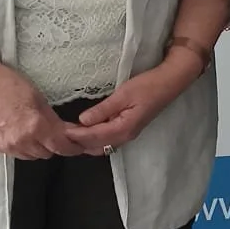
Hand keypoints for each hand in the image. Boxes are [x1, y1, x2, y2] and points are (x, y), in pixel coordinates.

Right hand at [0, 60, 80, 160]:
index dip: (74, 146)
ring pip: (34, 156)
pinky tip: (26, 134)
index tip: (82, 143)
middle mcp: (21, 141)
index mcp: (35, 127)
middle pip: (49, 153)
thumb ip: (53, 118)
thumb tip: (68, 130)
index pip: (62, 146)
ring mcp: (7, 147)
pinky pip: (19, 154)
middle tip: (63, 134)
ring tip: (43, 132)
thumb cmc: (8, 84)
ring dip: (42, 147)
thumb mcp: (38, 97)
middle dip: (58, 145)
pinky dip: (27, 147)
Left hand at [65, 55, 198, 155]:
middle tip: (59, 134)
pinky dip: (94, 138)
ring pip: (101, 145)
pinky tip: (86, 130)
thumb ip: (103, 109)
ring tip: (68, 133)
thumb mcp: (123, 94)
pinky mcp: (129, 129)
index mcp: (123, 129)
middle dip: (77, 143)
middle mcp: (125, 136)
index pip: (93, 137)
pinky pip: (107, 140)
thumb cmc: (148, 85)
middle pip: (95, 146)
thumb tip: (83, 120)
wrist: (170, 82)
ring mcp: (128, 134)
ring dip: (85, 142)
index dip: (75, 135)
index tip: (59, 131)